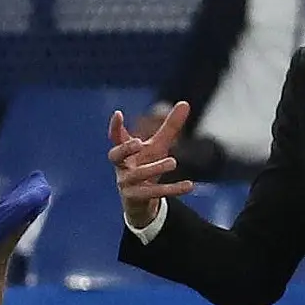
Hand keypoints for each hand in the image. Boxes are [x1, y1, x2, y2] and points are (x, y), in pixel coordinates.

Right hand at [108, 102, 195, 227]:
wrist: (140, 202)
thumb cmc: (146, 166)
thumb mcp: (158, 146)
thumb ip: (170, 127)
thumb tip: (185, 103)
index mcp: (124, 153)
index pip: (115, 138)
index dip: (115, 127)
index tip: (118, 113)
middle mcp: (122, 167)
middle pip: (115, 156)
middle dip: (125, 148)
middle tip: (138, 141)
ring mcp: (126, 184)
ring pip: (137, 175)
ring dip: (154, 167)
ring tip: (173, 162)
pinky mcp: (137, 199)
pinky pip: (154, 193)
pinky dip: (172, 189)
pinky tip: (189, 185)